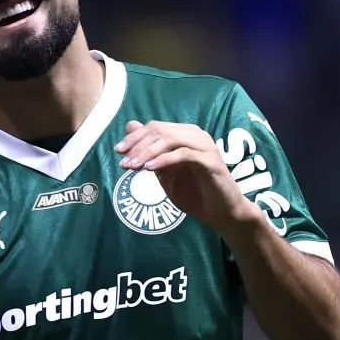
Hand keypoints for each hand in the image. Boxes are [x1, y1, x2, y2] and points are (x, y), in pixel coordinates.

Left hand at [115, 120, 251, 232]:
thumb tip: (130, 126)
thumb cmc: (194, 192)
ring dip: (148, 152)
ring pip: (171, 139)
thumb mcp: (165, 172)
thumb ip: (150, 152)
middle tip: (124, 162)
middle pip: (161, 130)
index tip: (118, 151)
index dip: (135, 137)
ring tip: (133, 166)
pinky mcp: (211, 161)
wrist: (221, 212)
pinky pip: (184, 154)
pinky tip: (150, 169)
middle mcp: (196, 135)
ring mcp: (205, 146)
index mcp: (185, 134)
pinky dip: (165, 160)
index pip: (155, 127)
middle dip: (138, 145)